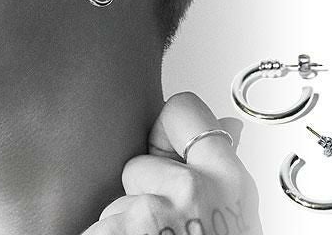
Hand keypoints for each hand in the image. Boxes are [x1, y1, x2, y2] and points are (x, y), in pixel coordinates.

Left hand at [81, 92, 262, 234]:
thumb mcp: (235, 215)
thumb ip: (223, 166)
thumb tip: (228, 126)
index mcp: (227, 179)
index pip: (181, 108)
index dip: (166, 131)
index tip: (166, 153)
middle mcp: (195, 190)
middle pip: (136, 163)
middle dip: (141, 196)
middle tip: (167, 230)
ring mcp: (156, 215)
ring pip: (115, 203)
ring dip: (123, 230)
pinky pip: (96, 231)